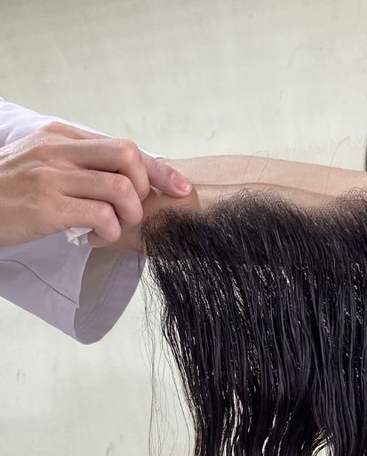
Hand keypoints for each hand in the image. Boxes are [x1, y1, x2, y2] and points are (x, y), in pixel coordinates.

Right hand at [0, 121, 192, 246]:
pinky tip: (93, 238)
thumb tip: (134, 179)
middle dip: (146, 189)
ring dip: (129, 215)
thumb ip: (83, 165)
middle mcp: (57, 149)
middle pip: (129, 157)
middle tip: (130, 211)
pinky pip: (102, 216)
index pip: (125, 145)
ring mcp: (51, 176)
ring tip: (111, 228)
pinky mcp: (47, 206)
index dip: (159, 168)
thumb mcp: (45, 165)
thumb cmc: (11, 192)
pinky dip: (109, 233)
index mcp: (61, 136)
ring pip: (121, 188)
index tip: (181, 187)